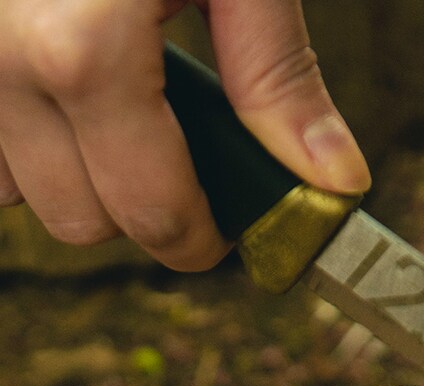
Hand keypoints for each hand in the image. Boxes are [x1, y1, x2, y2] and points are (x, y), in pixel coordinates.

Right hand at [0, 0, 369, 270]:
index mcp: (84, 50)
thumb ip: (276, 72)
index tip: (222, 229)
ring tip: (115, 104)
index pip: (151, 213)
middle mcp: (2, 63)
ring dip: (72, 174)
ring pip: (17, 192)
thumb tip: (331, 181)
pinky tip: (60, 90)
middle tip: (176, 160)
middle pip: (80, 222)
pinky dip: (21, 136)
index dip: (198, 238)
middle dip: (138, 209)